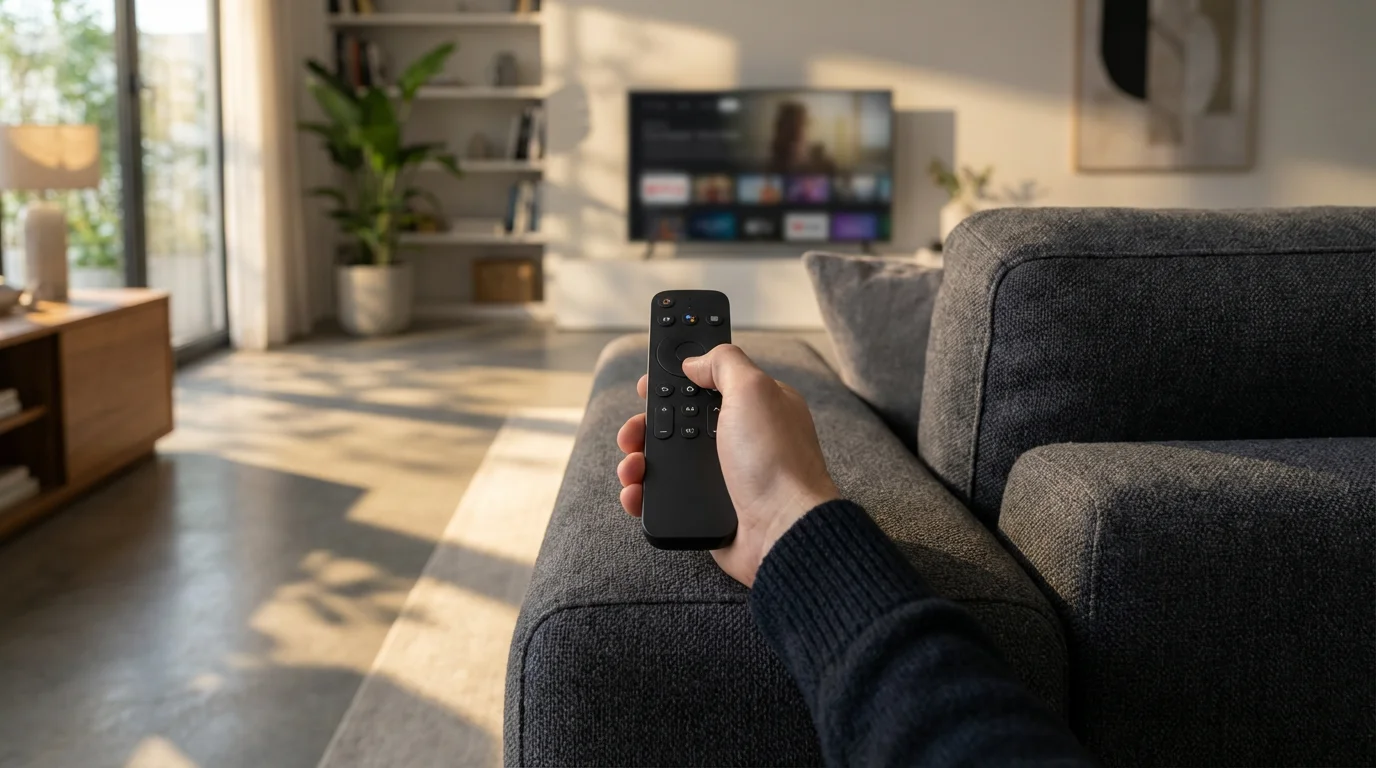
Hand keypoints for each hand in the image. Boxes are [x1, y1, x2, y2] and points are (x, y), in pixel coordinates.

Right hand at [616, 344, 839, 585]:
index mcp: (752, 407)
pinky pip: (667, 496)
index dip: (673, 382)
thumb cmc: (777, 461)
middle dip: (646, 425)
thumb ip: (724, 364)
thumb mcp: (753, 390)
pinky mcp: (708, 507)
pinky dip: (645, 493)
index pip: (705, 385)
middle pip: (677, 423)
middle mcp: (738, 439)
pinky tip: (636, 491)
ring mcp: (722, 475)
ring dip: (640, 459)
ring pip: (666, 460)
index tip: (647, 385)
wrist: (783, 530)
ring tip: (632, 466)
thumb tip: (695, 361)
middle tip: (632, 432)